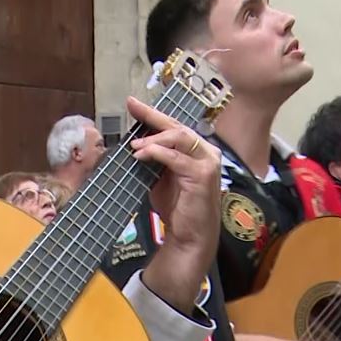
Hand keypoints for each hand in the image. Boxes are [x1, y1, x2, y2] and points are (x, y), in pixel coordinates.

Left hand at [126, 96, 220, 309]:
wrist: (189, 236)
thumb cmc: (177, 208)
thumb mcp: (160, 178)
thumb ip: (154, 160)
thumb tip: (134, 144)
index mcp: (197, 150)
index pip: (174, 127)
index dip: (153, 114)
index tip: (133, 103)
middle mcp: (206, 152)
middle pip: (178, 127)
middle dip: (153, 116)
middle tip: (133, 107)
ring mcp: (207, 163)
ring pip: (180, 138)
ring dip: (154, 138)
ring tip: (135, 145)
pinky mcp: (202, 175)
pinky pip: (177, 158)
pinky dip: (158, 153)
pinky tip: (142, 155)